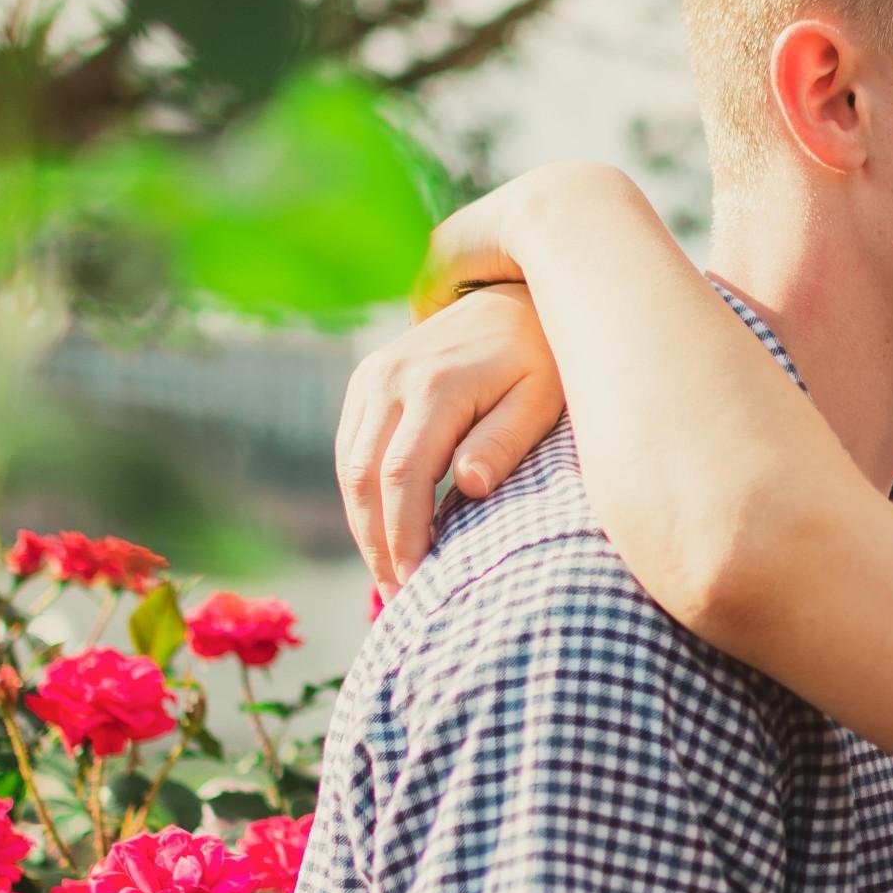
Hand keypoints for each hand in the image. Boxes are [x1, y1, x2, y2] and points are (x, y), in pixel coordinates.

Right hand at [334, 282, 564, 591]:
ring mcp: (373, 376)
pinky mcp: (367, 380)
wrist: (514, 297)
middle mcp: (391, 377)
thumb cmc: (544, 358)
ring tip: (392, 573)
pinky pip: (350, 447)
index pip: (402, 475)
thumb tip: (470, 486)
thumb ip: (506, 440)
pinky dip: (362, 494)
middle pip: (362, 477)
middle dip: (376, 543)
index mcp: (435, 385)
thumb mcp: (543, 397)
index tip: (416, 582)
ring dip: (364, 524)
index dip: (403, 535)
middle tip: (399, 595)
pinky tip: (385, 529)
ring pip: (348, 466)